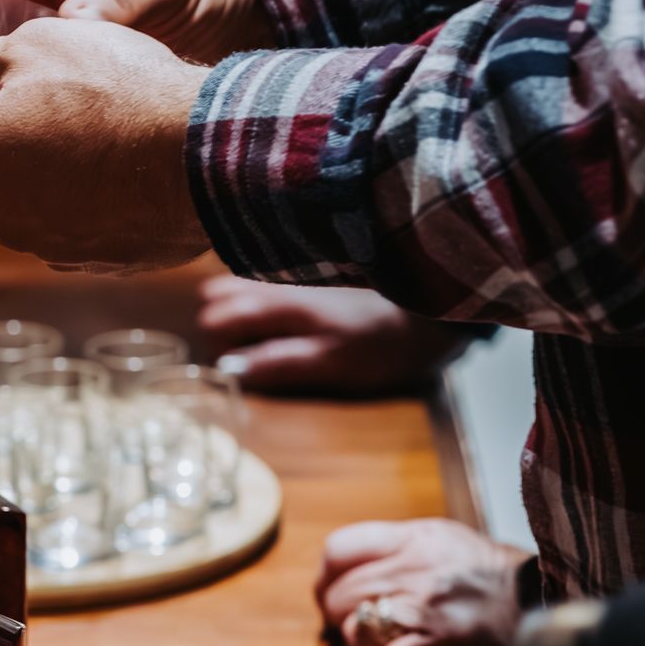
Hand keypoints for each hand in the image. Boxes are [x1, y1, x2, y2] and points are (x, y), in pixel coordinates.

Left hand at [0, 21, 205, 270]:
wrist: (204, 154)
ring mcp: (47, 245)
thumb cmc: (115, 91)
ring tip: (62, 116)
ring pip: (9, 201)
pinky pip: (61, 221)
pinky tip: (103, 153)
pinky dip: (66, 191)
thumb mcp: (34, 42)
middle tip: (6, 92)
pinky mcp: (94, 257)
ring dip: (19, 162)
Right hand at [197, 279, 471, 395]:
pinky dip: (254, 301)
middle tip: (250, 355)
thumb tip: (227, 369)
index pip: (214, 318)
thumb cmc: (382, 343)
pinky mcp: (302, 276)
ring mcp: (288, 275)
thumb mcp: (332, 363)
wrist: (430, 312)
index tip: (235, 370)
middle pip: (216, 297)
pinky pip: (258, 282)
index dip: (216, 348)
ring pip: (236, 286)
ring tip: (262, 341)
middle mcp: (276, 280)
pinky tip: (278, 324)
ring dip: (236, 313)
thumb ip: (279, 363)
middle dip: (221, 327)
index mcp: (279, 302)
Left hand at [316, 518, 526, 645]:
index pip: (338, 550)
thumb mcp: (451, 543)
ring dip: (362, 642)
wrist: (550, 611)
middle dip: (338, 617)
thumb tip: (354, 568)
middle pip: (340, 594)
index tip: (330, 592)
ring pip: (354, 628)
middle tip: (355, 627)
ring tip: (381, 644)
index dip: (326, 577)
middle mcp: (416, 568)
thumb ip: (402, 549)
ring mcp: (427, 608)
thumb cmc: (501, 581)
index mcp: (417, 538)